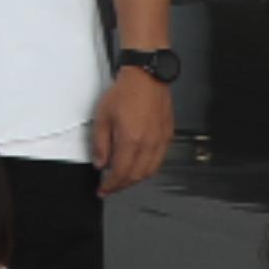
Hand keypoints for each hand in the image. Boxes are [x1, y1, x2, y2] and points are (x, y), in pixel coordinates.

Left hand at [93, 68, 174, 194]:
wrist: (146, 78)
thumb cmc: (125, 93)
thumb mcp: (102, 118)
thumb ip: (101, 144)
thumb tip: (100, 163)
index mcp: (131, 140)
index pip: (121, 173)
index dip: (111, 186)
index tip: (103, 190)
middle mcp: (149, 143)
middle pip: (137, 176)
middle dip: (122, 185)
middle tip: (110, 187)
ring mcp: (161, 140)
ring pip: (150, 171)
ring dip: (135, 179)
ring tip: (122, 179)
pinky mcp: (168, 136)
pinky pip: (159, 160)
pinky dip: (147, 168)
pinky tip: (138, 165)